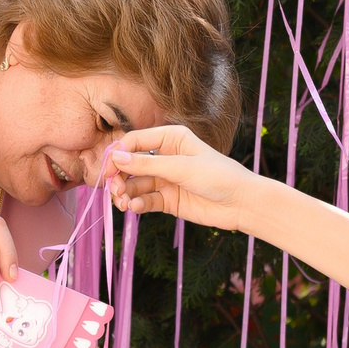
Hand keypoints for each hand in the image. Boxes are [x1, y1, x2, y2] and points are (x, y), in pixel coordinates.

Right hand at [104, 126, 267, 229]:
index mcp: (170, 139)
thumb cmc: (218, 176)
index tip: (107, 171)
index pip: (134, 142)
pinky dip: (138, 204)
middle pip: (130, 165)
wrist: (241, 204)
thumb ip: (147, 164)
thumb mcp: (181, 167)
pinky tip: (136, 209)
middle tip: (114, 192)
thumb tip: (115, 158)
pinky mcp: (168, 200)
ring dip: (125, 194)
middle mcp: (166, 157)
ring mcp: (166, 179)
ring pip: (135, 185)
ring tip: (123, 204)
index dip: (118, 155)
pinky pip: (146, 200)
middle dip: (119, 178)